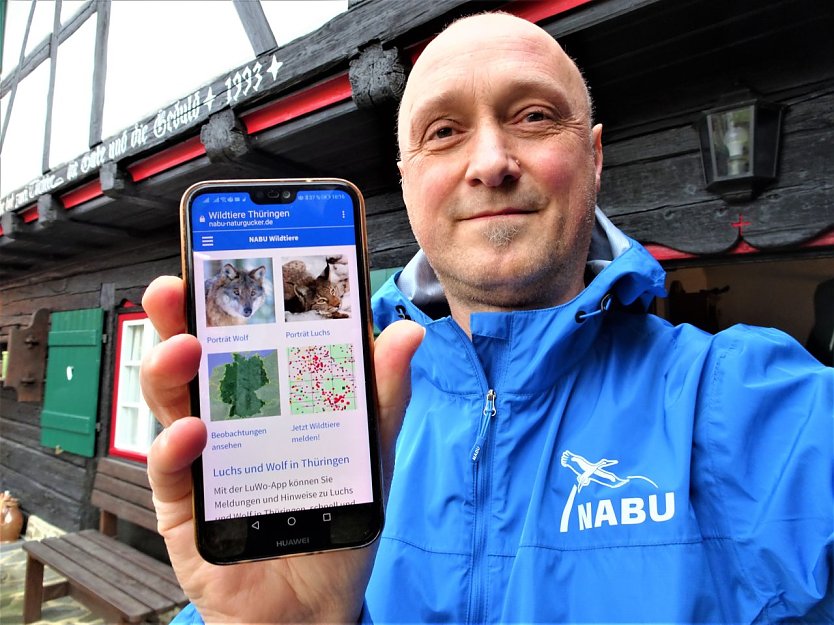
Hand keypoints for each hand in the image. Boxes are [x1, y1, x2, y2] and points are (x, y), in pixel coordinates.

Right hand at [140, 276, 422, 622]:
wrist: (317, 601)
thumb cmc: (340, 515)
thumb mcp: (370, 449)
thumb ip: (382, 394)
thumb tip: (407, 333)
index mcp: (269, 394)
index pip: (247, 336)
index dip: (236, 297)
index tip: (234, 257)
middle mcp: (229, 417)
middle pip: (198, 358)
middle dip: (183, 318)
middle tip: (180, 285)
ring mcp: (203, 458)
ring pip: (172, 404)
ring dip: (171, 370)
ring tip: (186, 347)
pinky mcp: (185, 506)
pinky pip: (172, 472)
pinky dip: (178, 449)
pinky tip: (194, 433)